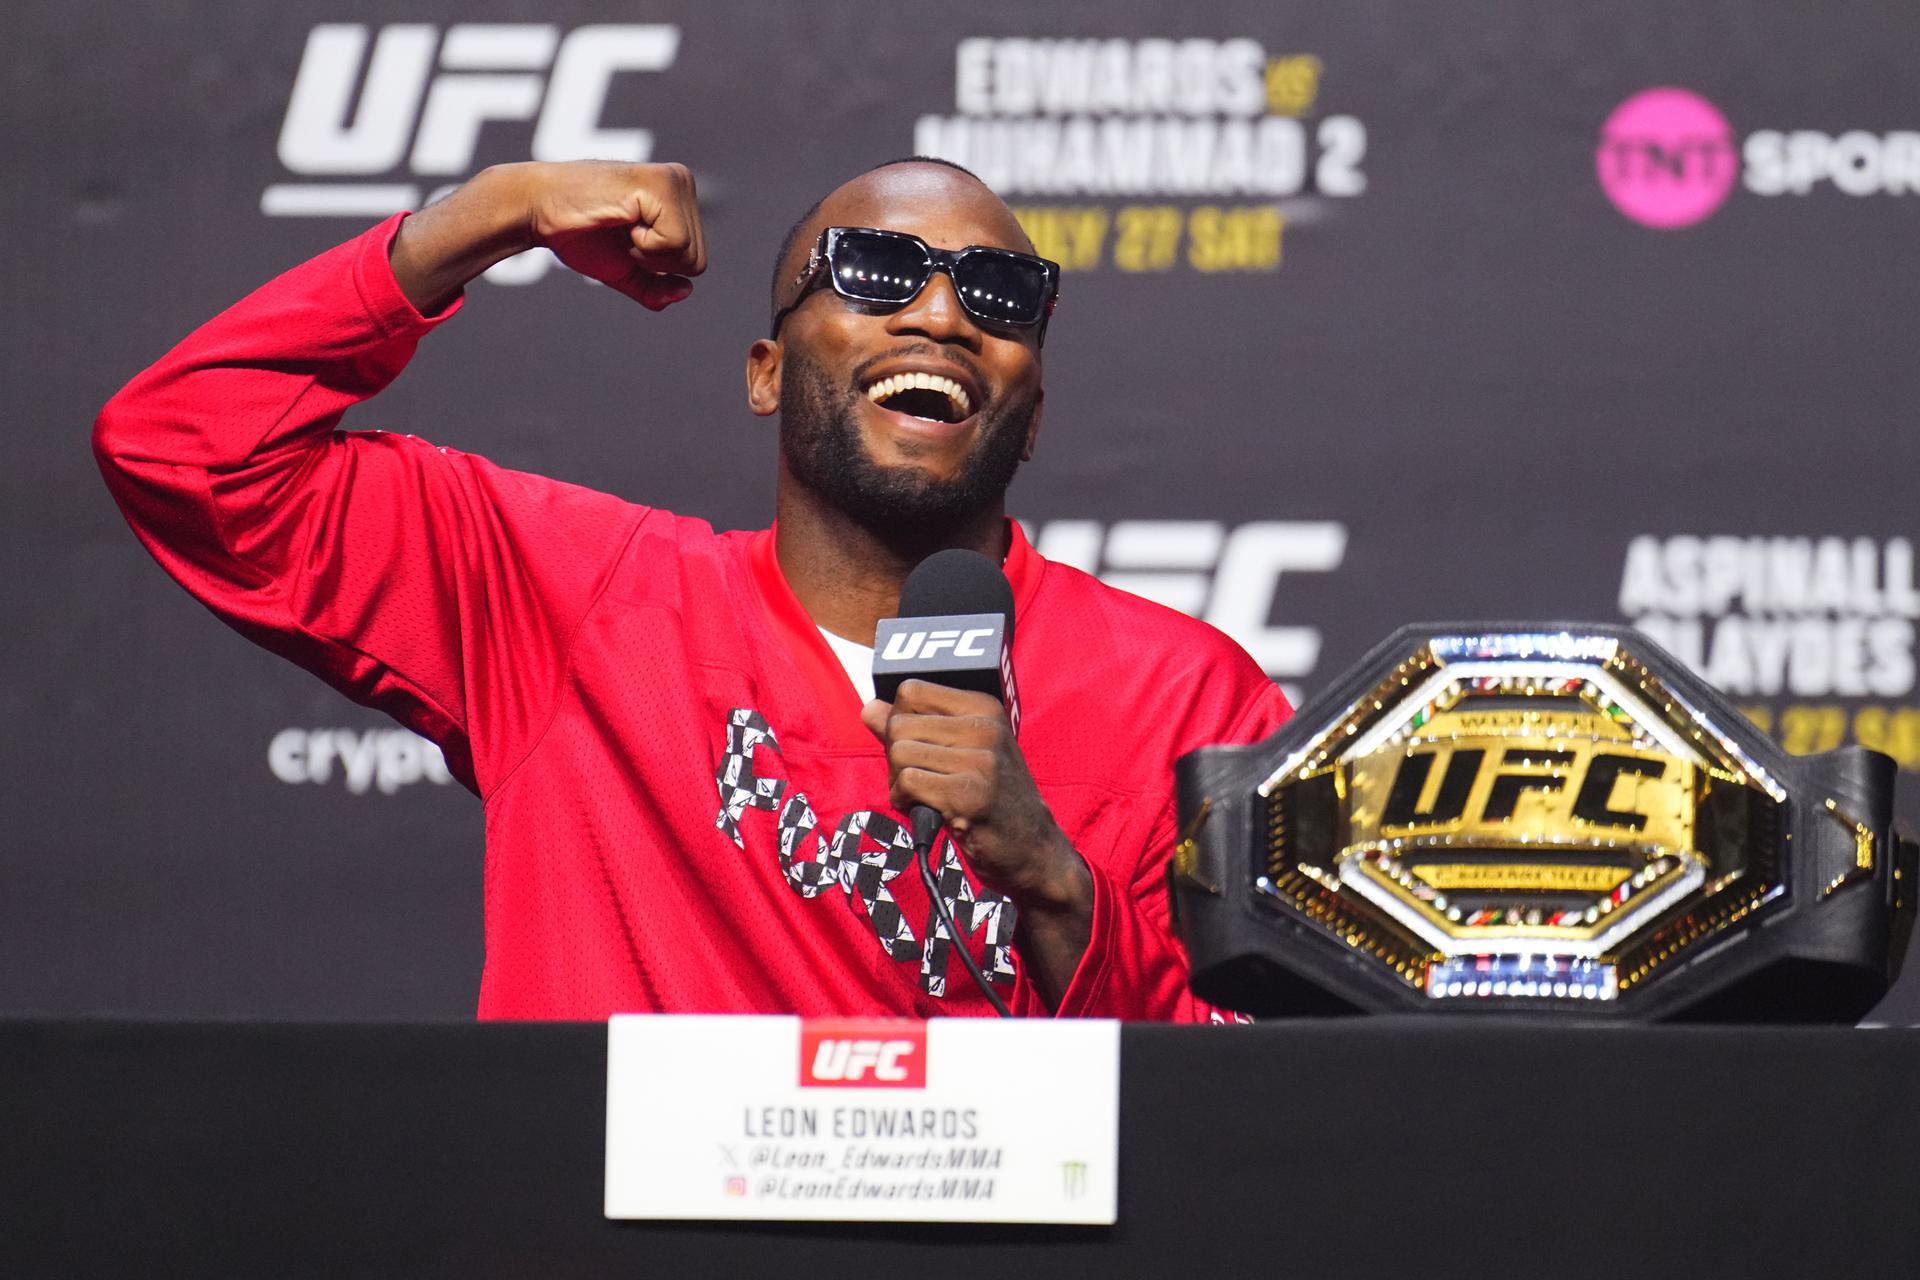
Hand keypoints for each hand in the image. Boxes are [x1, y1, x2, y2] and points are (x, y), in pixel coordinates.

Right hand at [389, 160, 706, 313]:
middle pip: (697, 261)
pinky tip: (622, 221)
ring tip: (621, 226)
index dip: (657, 268)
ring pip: (689, 254)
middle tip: (621, 234)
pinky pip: (675, 242)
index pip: (695, 262)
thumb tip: (686, 291)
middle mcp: (682, 181)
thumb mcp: (624, 268)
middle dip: (655, 264)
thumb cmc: (578, 233)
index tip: (626, 241)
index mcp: (679, 197)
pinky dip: (645, 247)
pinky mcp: (659, 184)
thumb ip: (655, 286)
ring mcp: (673, 180)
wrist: (537, 209)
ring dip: (648, 255)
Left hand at [861, 681, 1072, 898]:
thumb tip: (870, 708)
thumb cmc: (992, 798)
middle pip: (898, 724)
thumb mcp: (960, 751)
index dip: (898, 720)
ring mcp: (981, 761)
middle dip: (895, 756)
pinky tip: (924, 809)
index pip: (910, 691)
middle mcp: (985, 727)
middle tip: (919, 779)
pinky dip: (903, 800)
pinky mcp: (969, 795)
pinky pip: (908, 782)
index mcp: (984, 708)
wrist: (1033, 848)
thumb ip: (913, 726)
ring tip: (924, 795)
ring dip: (898, 781)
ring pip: (899, 752)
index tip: (916, 747)